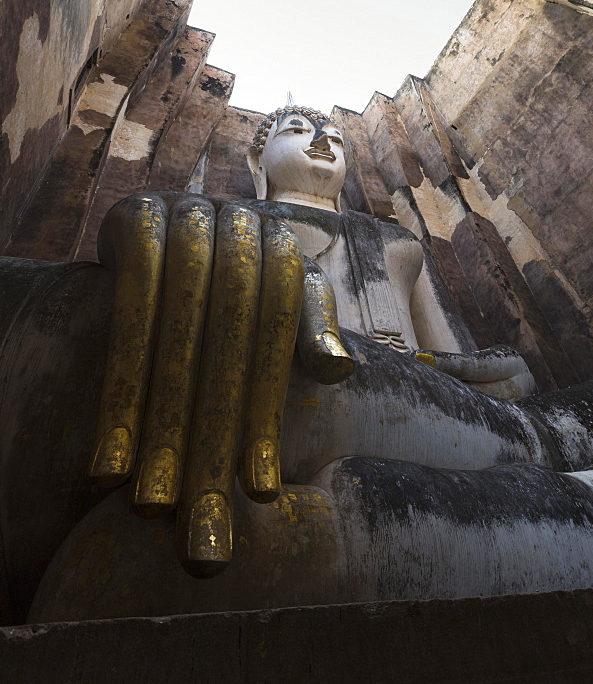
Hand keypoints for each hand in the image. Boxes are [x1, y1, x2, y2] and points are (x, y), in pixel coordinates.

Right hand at [88, 192, 353, 576]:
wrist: (168, 220)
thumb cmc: (237, 278)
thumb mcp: (281, 305)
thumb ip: (307, 331)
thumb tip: (340, 371)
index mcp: (286, 249)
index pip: (280, 339)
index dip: (268, 412)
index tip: (260, 493)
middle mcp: (243, 225)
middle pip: (233, 335)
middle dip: (216, 430)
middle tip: (201, 518)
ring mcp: (190, 214)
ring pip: (181, 325)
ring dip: (164, 415)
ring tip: (153, 502)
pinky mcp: (138, 215)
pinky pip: (133, 302)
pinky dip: (125, 374)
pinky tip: (112, 449)